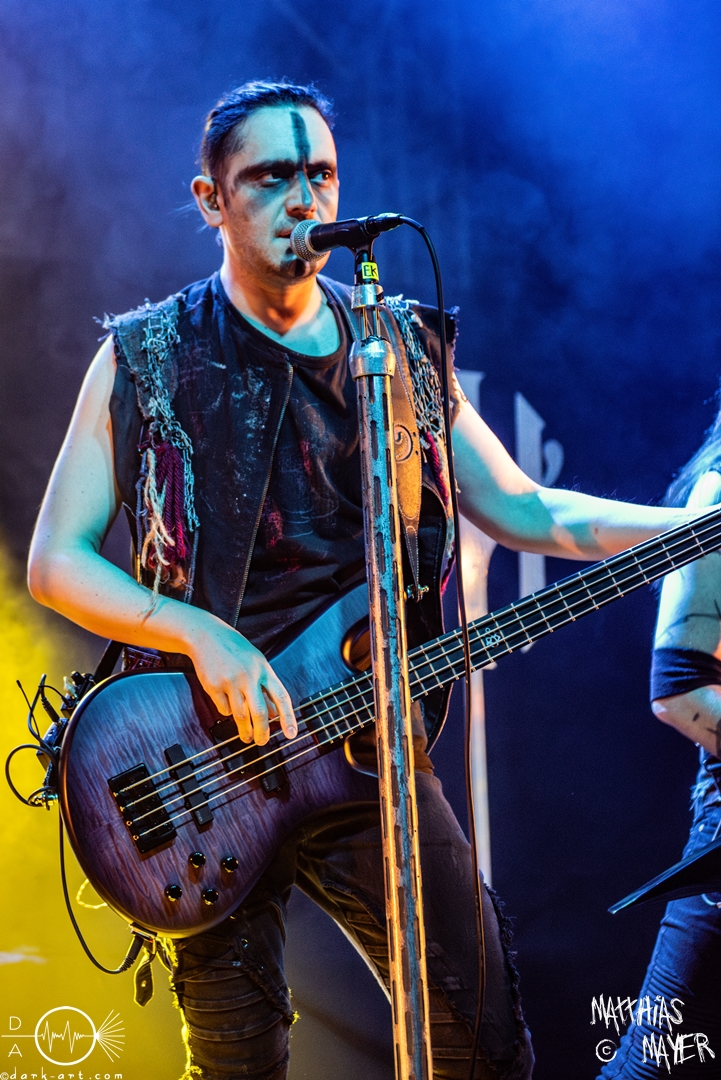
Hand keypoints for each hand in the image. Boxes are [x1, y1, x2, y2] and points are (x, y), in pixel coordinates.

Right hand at [186, 614, 296, 745]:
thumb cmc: (235, 650)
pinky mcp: (214, 686)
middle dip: (262, 732)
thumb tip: (275, 714)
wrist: (206, 636)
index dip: (288, 717)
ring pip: (240, 716)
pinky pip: (224, 709)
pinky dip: (227, 712)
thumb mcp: (256, 663)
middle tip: (262, 742)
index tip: (291, 734)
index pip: (281, 697)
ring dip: (245, 731)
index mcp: (264, 669)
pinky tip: (227, 703)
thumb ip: (266, 687)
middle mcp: (249, 676)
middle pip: (259, 713)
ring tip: (247, 737)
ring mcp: (230, 681)